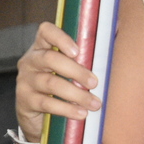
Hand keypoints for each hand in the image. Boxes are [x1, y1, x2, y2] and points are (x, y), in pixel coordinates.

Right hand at [15, 22, 100, 139]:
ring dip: (76, 94)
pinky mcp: (25, 100)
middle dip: (76, 71)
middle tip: (95, 83)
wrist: (38, 116)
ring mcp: (25, 81)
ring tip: (95, 103)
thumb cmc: (61, 88)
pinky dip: (67, 109)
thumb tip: (118, 26)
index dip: (61, 38)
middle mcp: (30, 61)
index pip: (45, 32)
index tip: (78, 51)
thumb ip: (89, 53)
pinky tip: (81, 113)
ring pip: (50, 83)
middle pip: (50, 58)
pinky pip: (47, 103)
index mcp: (41, 48)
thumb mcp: (69, 70)